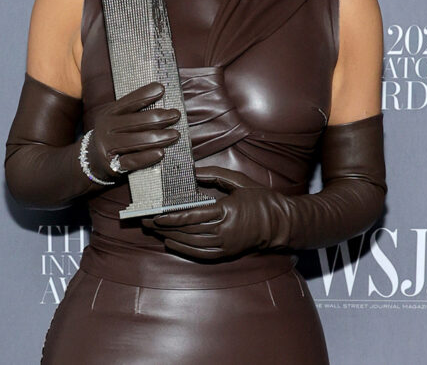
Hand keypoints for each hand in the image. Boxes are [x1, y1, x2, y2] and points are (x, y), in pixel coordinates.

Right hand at [85, 82, 180, 182]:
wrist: (91, 160)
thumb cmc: (113, 134)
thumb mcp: (116, 117)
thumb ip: (133, 109)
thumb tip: (159, 93)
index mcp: (109, 113)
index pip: (129, 102)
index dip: (145, 94)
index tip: (161, 89)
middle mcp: (106, 128)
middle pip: (136, 122)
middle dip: (159, 117)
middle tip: (175, 115)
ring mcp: (108, 147)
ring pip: (136, 141)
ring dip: (158, 137)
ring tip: (175, 134)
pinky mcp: (113, 165)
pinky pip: (132, 161)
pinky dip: (147, 157)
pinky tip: (161, 152)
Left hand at [142, 166, 287, 259]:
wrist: (281, 224)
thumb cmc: (261, 200)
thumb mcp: (240, 182)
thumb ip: (216, 175)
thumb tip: (194, 171)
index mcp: (227, 212)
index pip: (192, 216)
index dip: (172, 217)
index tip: (155, 214)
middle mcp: (224, 231)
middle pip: (188, 231)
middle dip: (164, 226)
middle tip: (146, 221)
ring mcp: (225, 245)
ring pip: (191, 243)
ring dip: (170, 237)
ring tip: (154, 230)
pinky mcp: (227, 253)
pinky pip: (200, 254)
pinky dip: (184, 249)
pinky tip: (171, 243)